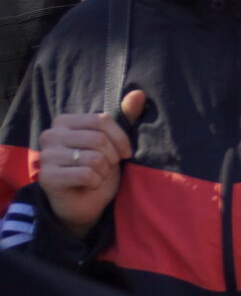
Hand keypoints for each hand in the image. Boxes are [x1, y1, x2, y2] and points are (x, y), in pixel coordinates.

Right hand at [36, 89, 146, 234]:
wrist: (85, 202)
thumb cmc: (100, 169)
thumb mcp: (115, 142)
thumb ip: (125, 117)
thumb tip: (139, 93)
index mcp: (64, 121)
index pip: (102, 120)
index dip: (121, 139)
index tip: (124, 153)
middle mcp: (50, 135)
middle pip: (98, 139)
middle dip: (112, 158)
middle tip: (107, 168)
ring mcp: (46, 156)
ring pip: (94, 158)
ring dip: (104, 172)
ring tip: (97, 176)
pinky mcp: (47, 177)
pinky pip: (86, 175)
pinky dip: (96, 182)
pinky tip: (89, 185)